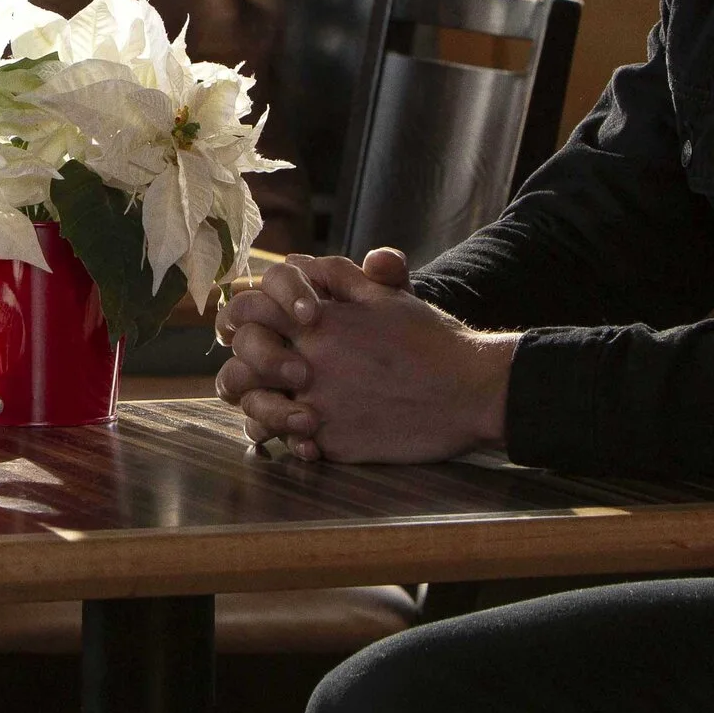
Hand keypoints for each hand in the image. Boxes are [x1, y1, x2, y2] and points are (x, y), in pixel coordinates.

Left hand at [216, 251, 515, 464]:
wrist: (472, 390)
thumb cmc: (432, 339)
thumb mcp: (386, 296)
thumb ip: (340, 279)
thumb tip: (305, 267)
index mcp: (319, 321)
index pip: (248, 309)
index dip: (240, 315)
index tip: (253, 326)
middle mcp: (311, 364)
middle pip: (241, 365)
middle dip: (243, 367)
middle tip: (259, 373)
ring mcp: (319, 408)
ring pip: (256, 413)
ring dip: (260, 411)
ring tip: (275, 408)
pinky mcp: (335, 445)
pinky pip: (292, 445)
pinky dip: (293, 442)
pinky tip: (305, 435)